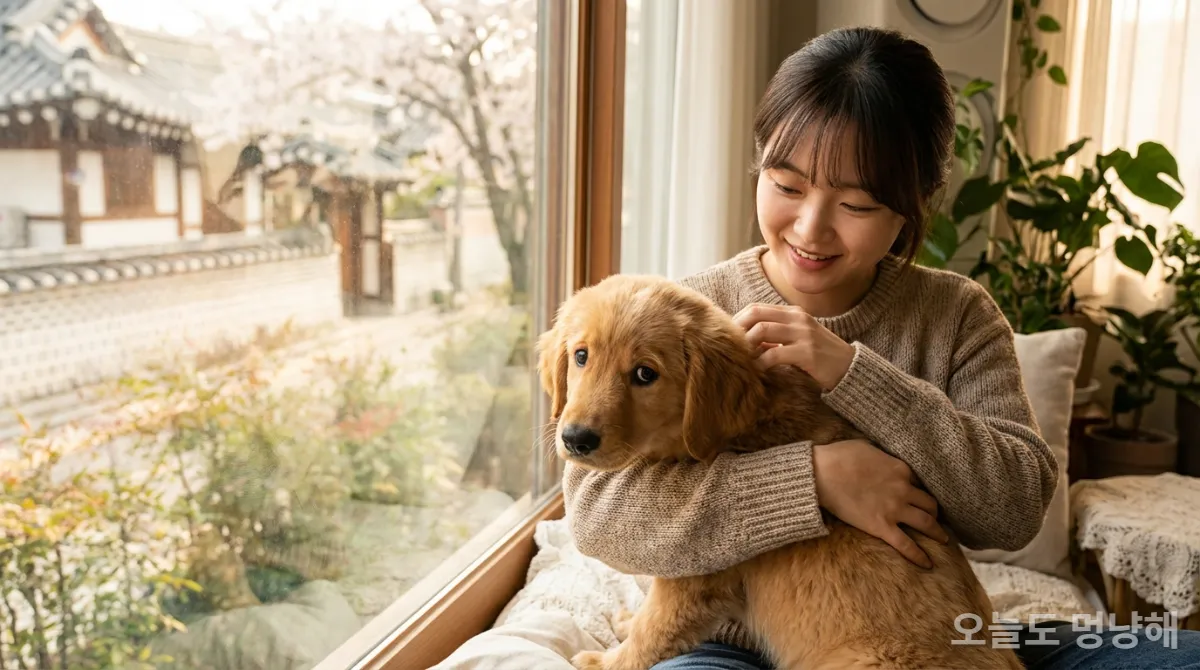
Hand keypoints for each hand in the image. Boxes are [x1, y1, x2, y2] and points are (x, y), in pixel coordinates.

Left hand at [733, 303, 855, 390]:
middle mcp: (798, 319)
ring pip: (762, 330)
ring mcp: (803, 334)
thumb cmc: (820, 357)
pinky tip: (757, 370)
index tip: (728, 337)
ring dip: (746, 345)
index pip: (756, 308)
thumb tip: (746, 342)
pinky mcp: (807, 353)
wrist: (851, 369)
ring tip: (741, 358)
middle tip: (729, 347)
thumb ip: (776, 338)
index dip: (738, 320)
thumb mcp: (798, 341)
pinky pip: (774, 354)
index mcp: (794, 313)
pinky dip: (760, 362)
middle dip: (737, 329)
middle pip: (755, 314)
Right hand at [812, 439, 948, 568]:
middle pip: (930, 503)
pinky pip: (906, 545)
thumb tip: (880, 458)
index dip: (920, 489)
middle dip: (935, 512)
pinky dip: (919, 556)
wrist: (821, 474)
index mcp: (900, 469)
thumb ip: (881, 455)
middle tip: (936, 518)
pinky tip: (927, 564)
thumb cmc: (839, 456)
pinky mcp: (881, 527)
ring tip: (943, 539)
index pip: (920, 482)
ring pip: (926, 523)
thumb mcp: (867, 447)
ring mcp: (894, 510)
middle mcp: (903, 489)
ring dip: (937, 532)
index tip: (921, 496)